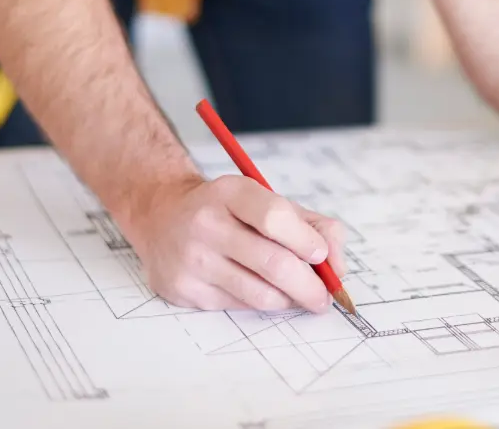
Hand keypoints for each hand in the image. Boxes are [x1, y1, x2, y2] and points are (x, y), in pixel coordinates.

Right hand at [122, 175, 348, 313]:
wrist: (161, 218)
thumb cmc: (228, 212)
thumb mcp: (266, 201)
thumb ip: (312, 226)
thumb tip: (338, 267)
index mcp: (230, 192)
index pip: (275, 217)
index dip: (306, 241)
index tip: (322, 257)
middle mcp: (206, 223)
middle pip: (273, 263)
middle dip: (310, 286)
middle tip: (325, 297)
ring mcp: (192, 258)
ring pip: (260, 294)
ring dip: (289, 300)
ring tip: (298, 296)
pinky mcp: (184, 289)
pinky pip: (239, 306)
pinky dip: (261, 303)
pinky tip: (261, 291)